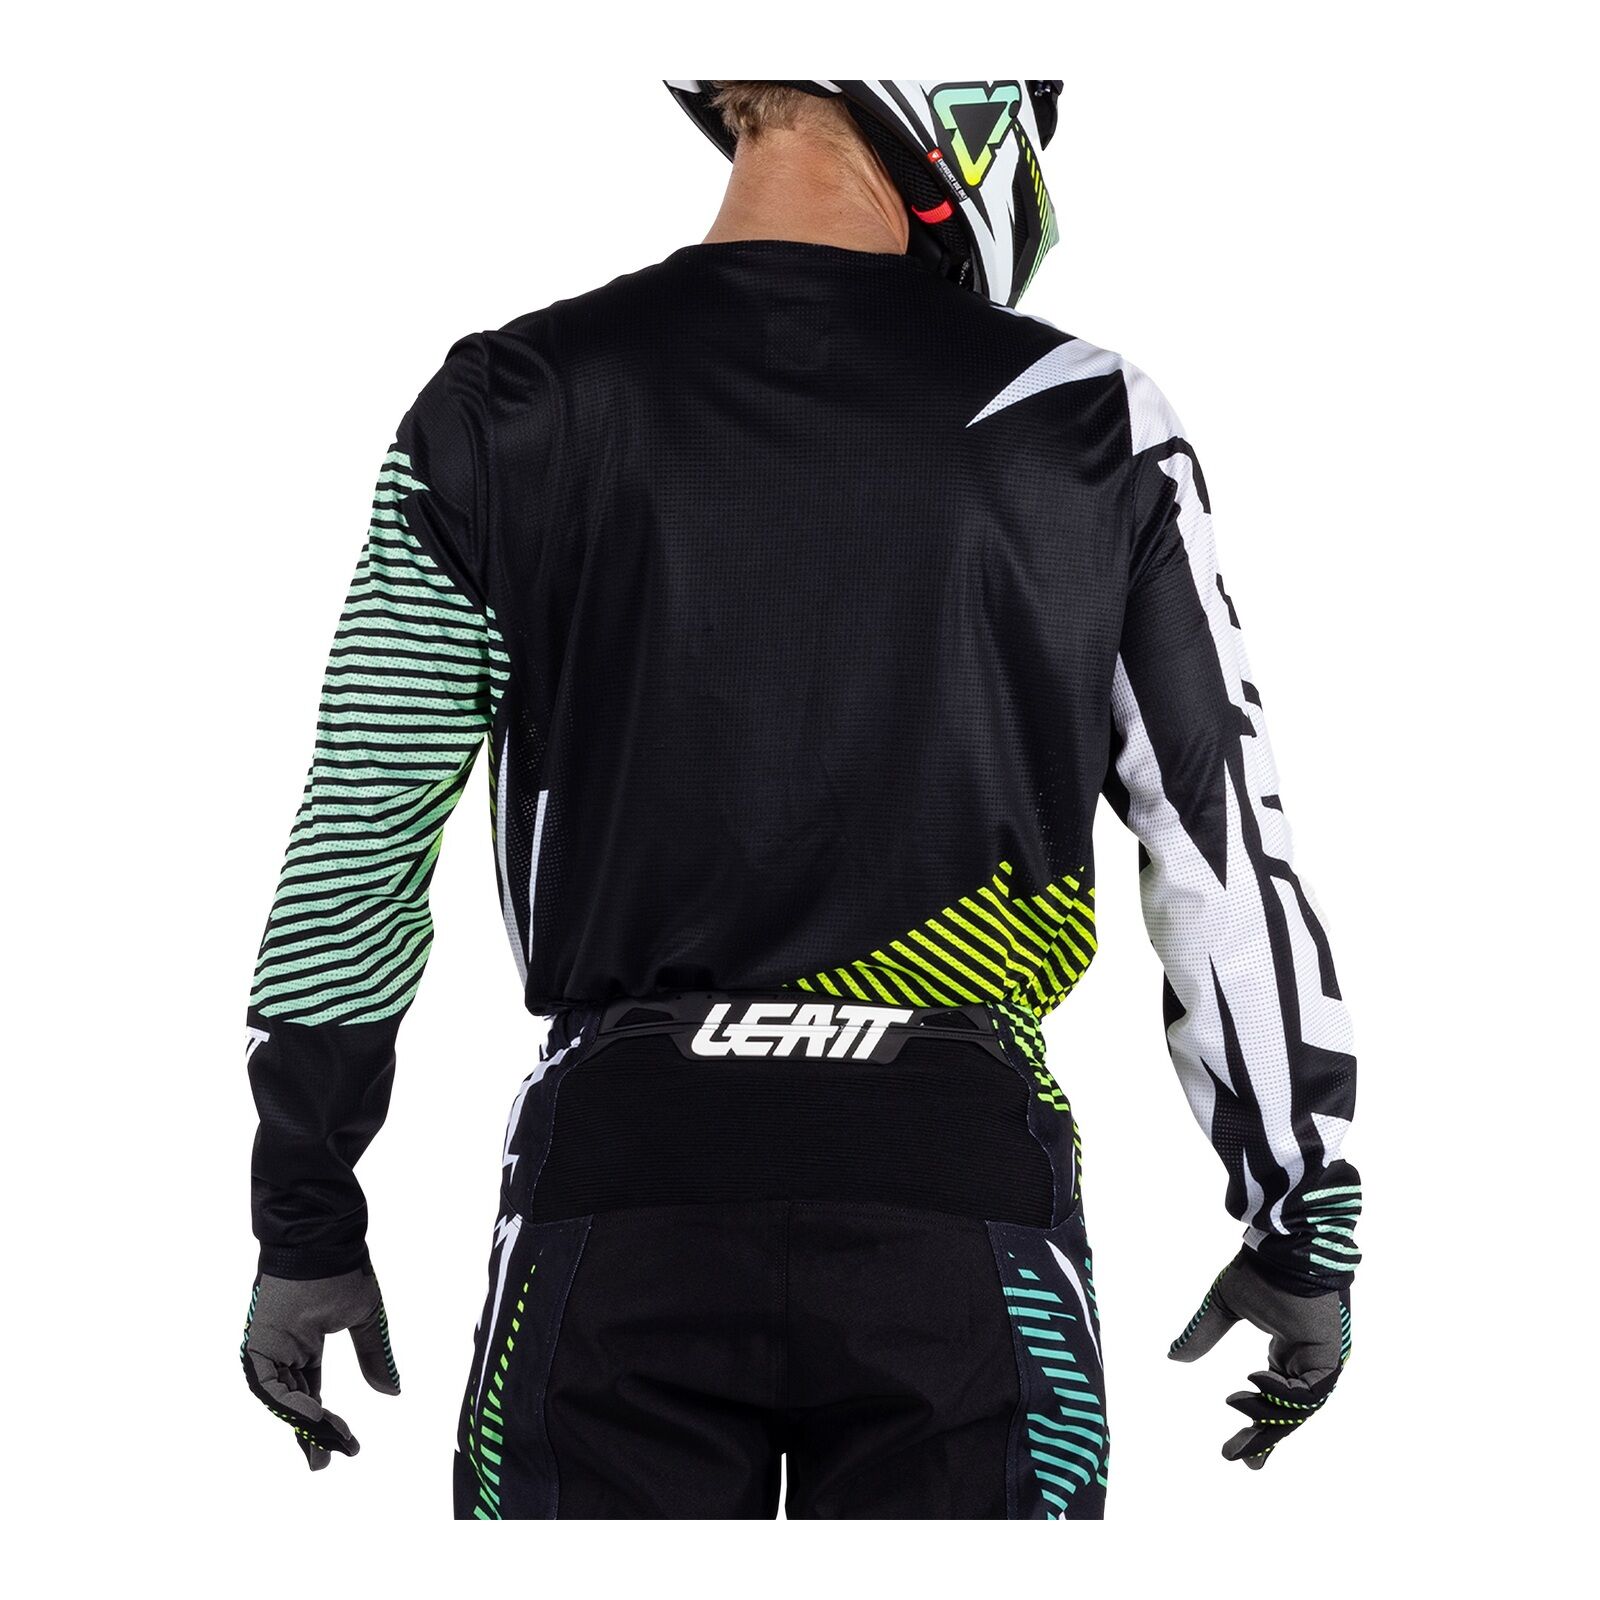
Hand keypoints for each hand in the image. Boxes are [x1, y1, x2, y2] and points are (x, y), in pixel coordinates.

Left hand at [240, 1265, 400, 1469]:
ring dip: (302, 1425)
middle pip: (294, 1403)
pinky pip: (269, 1384)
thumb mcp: (364, 1318)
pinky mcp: (258, 1342)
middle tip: (326, 1463)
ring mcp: (267, 1347)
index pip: (310, 1393)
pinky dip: (288, 1404)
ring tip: (323, 1449)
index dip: (326, 1422)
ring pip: (280, 1399)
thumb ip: (374, 1356)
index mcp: (303, 1344)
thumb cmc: (343, 1269)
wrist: (322, 1236)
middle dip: (311, 1434)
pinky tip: (311, 1419)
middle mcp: (282, 1350)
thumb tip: (392, 1392)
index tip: (348, 1446)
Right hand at [1168, 1250, 1349, 1468]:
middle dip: (1263, 1438)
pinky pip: (1309, 1392)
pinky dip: (1282, 1397)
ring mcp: (1322, 1362)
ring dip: (1270, 1424)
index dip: (1258, 1423)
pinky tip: (1253, 1387)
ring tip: (1242, 1437)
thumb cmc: (1261, 1270)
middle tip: (1238, 1460)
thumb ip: (1203, 1334)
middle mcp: (1307, 1361)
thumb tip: (1172, 1358)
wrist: (1287, 1247)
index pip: (1276, 1398)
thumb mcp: (1224, 1306)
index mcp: (1289, 1350)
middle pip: (1288, 1413)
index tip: (1238, 1451)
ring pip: (1299, 1409)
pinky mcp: (1330, 1358)